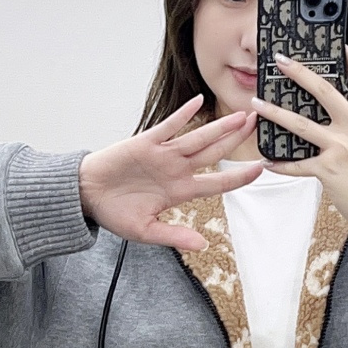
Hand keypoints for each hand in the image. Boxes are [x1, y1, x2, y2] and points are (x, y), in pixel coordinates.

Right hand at [78, 96, 263, 251]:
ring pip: (198, 138)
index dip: (240, 176)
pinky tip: (198, 102)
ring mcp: (163, 154)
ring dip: (220, 127)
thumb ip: (174, 235)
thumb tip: (203, 245)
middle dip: (237, 139)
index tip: (261, 168)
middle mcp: (176, 170)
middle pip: (214, 152)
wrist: (86, 196)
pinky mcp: (145, 142)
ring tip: (242, 116)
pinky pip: (167, 126)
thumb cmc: (114, 213)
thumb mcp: (145, 231)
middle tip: (258, 124)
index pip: (217, 183)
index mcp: (180, 191)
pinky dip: (182, 114)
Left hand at [253, 47, 347, 251]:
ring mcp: (341, 149)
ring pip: (301, 124)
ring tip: (256, 103)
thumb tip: (332, 105)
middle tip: (280, 61)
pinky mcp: (328, 171)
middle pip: (325, 91)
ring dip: (275, 112)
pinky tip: (267, 160)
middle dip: (299, 72)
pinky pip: (296, 164)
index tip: (337, 44)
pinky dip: (280, 163)